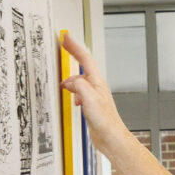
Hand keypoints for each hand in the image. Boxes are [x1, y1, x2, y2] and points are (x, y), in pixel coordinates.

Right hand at [59, 31, 135, 155]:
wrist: (111, 137)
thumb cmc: (104, 120)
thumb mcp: (89, 98)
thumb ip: (79, 85)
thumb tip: (70, 81)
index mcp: (97, 82)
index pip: (85, 59)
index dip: (74, 47)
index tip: (66, 38)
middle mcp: (97, 86)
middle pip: (83, 66)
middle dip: (73, 55)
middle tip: (64, 46)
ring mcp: (94, 95)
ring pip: (80, 81)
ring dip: (71, 79)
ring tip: (63, 84)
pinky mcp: (92, 105)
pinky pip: (80, 93)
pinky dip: (74, 93)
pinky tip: (74, 101)